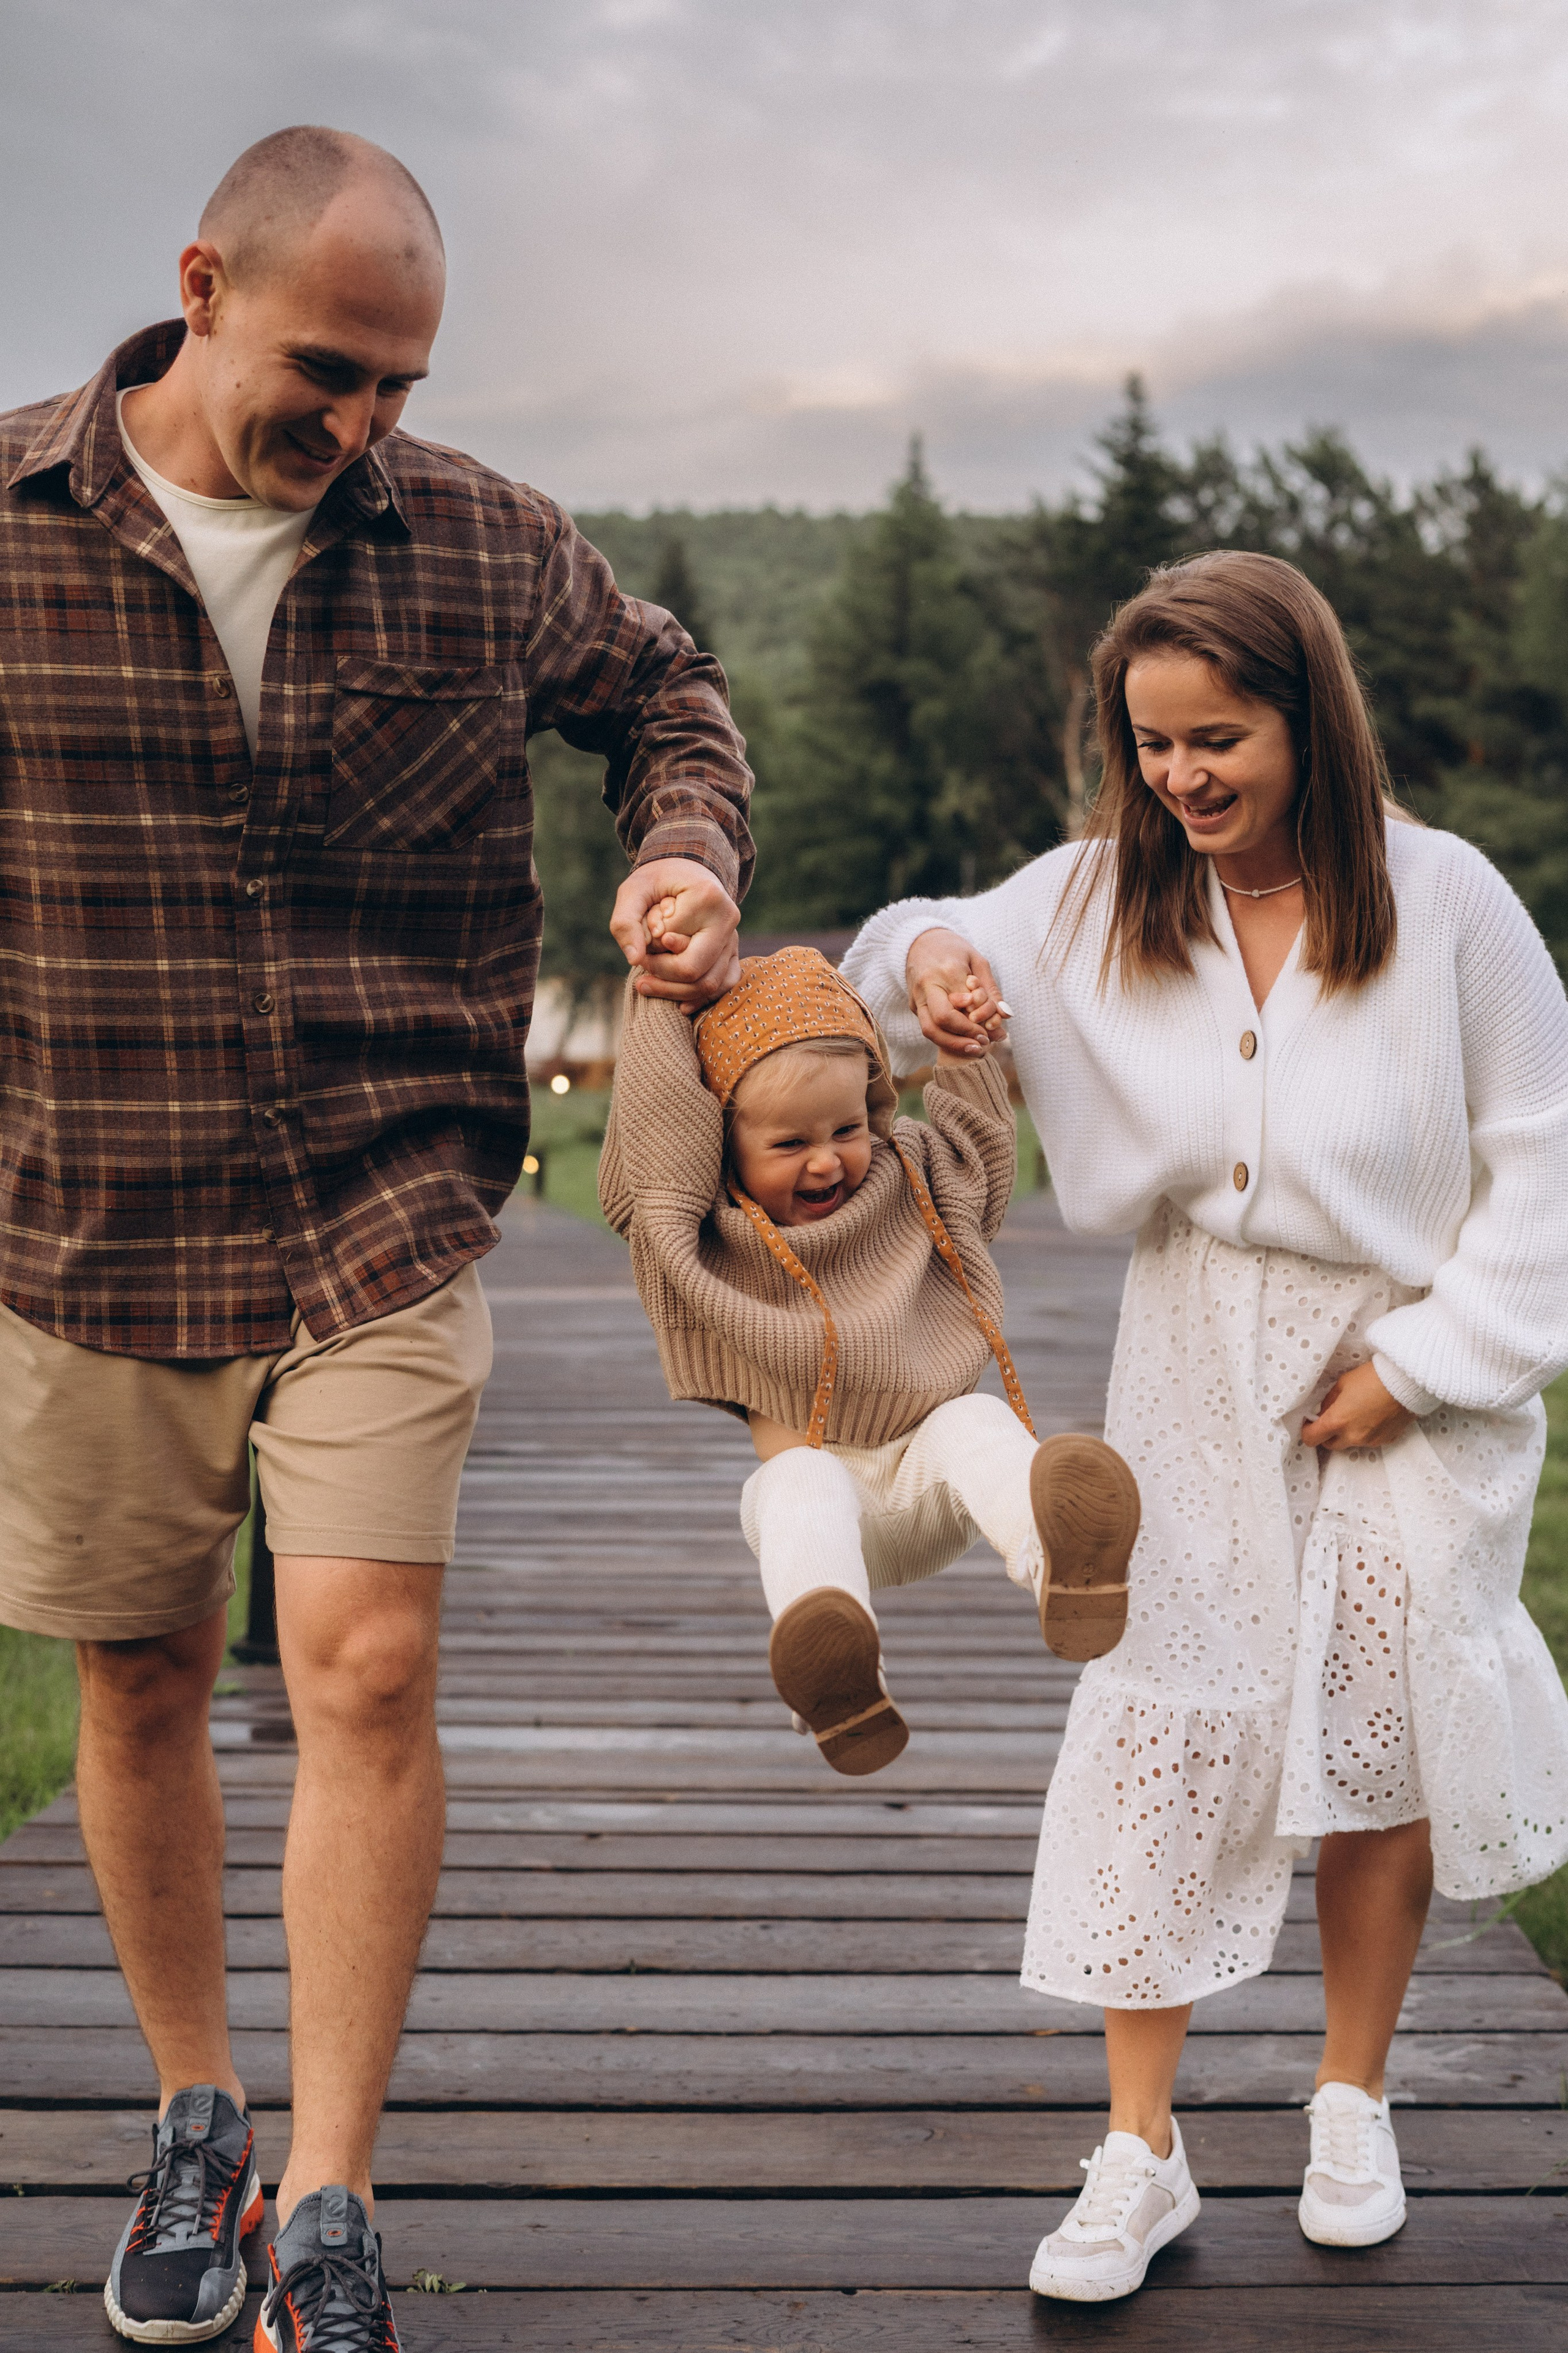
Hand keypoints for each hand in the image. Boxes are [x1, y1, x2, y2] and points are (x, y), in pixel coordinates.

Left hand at [611, 858, 741, 1006]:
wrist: (687, 870)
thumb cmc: (657, 880)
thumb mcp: (633, 890)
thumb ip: (626, 922)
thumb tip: (634, 959)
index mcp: (707, 898)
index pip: (671, 942)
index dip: (649, 949)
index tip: (639, 941)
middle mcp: (728, 919)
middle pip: (694, 968)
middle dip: (662, 977)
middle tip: (640, 973)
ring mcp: (734, 937)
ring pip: (710, 983)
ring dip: (675, 993)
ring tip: (647, 986)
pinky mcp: (733, 952)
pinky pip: (724, 985)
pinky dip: (702, 999)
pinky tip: (680, 1006)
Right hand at [906, 927, 1010, 1059]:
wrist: (919, 940)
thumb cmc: (953, 948)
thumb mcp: (978, 961)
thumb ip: (992, 989)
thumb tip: (1006, 1015)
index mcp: (946, 971)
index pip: (962, 1006)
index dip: (978, 1023)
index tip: (996, 1032)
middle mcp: (927, 986)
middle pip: (941, 1021)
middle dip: (963, 1038)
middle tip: (984, 1044)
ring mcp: (917, 997)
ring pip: (929, 1030)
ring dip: (952, 1044)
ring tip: (975, 1049)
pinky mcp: (913, 1005)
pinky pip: (928, 1026)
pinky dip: (947, 1037)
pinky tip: (964, 1040)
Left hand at [1299, 1361, 1413, 1452]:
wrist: (1407, 1381)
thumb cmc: (1373, 1377)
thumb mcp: (1343, 1383)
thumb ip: (1329, 1401)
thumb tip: (1323, 1412)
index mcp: (1337, 1421)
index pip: (1311, 1438)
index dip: (1307, 1430)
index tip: (1310, 1422)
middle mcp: (1353, 1436)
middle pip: (1330, 1444)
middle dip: (1327, 1433)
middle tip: (1332, 1417)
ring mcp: (1371, 1440)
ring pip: (1351, 1442)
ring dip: (1348, 1432)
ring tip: (1358, 1412)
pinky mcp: (1386, 1440)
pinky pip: (1369, 1440)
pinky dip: (1367, 1431)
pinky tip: (1373, 1415)